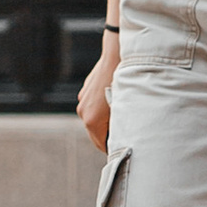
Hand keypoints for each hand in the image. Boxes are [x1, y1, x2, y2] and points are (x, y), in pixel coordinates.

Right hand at [77, 35, 120, 151]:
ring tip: (119, 119)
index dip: (112, 149)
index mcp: (92, 121)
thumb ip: (119, 127)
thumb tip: (122, 137)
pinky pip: (92, 108)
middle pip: (95, 134)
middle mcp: (83, 113)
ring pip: (93, 120)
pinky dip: (100, 110)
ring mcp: (82, 101)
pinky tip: (113, 104)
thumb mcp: (124, 109)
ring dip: (103, 123)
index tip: (123, 150)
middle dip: (107, 136)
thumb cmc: (123, 84)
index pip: (101, 144)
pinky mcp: (84, 92)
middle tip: (123, 137)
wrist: (115, 57)